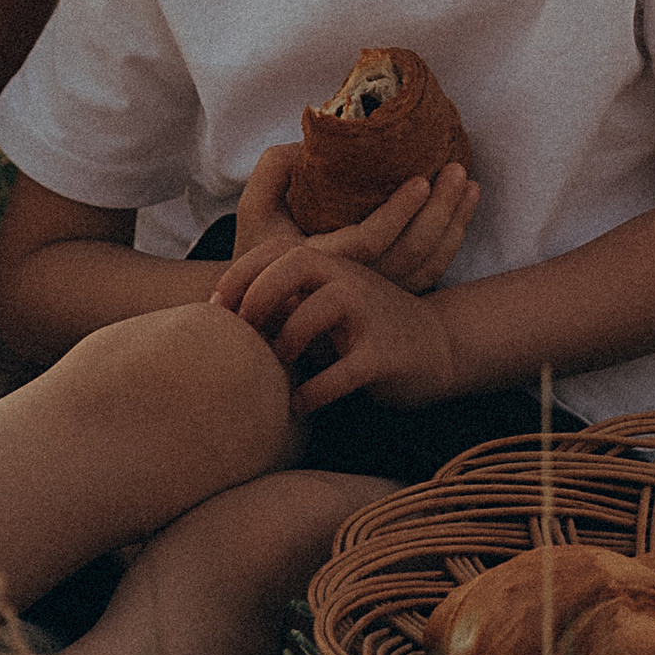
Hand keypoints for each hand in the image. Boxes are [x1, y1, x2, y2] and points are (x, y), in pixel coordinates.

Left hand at [213, 239, 460, 415]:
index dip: (239, 274)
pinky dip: (313, 392)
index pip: (276, 251)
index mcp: (332, 265)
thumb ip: (288, 303)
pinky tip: (300, 404)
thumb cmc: (365, 329)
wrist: (439, 346)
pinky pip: (340, 373)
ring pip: (317, 310)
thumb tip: (225, 319)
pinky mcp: (384, 355)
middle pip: (295, 264)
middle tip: (243, 329)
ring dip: (287, 338)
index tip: (215, 308)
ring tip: (280, 363)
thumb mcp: (328, 304)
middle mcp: (349, 280)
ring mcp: (368, 316)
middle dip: (258, 294)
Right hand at [222, 149, 479, 297]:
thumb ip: (275, 171)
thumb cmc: (262, 253)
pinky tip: (462, 210)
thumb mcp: (254, 208)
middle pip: (408, 255)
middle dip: (440, 212)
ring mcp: (375, 296)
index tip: (421, 180)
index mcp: (320, 263)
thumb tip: (310, 145)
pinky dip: (451, 243)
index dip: (398, 213)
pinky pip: (430, 274)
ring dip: (454, 225)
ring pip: (426, 267)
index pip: (369, 242)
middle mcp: (352, 285)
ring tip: (469, 185)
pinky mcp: (390, 297)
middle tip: (457, 171)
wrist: (268, 305)